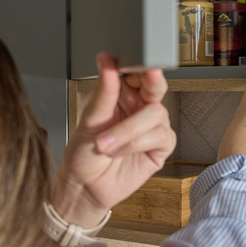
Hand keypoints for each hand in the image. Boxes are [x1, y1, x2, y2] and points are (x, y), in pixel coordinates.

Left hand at [52, 53, 175, 226]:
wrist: (84, 187)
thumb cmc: (84, 152)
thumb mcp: (90, 119)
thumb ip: (104, 91)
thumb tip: (107, 61)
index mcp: (123, 95)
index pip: (138, 72)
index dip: (141, 65)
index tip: (137, 60)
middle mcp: (140, 107)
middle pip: (157, 87)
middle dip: (152, 83)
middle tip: (148, 78)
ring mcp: (152, 128)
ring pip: (157, 114)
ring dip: (129, 130)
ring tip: (105, 144)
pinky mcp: (160, 148)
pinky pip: (161, 137)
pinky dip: (137, 144)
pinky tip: (119, 151)